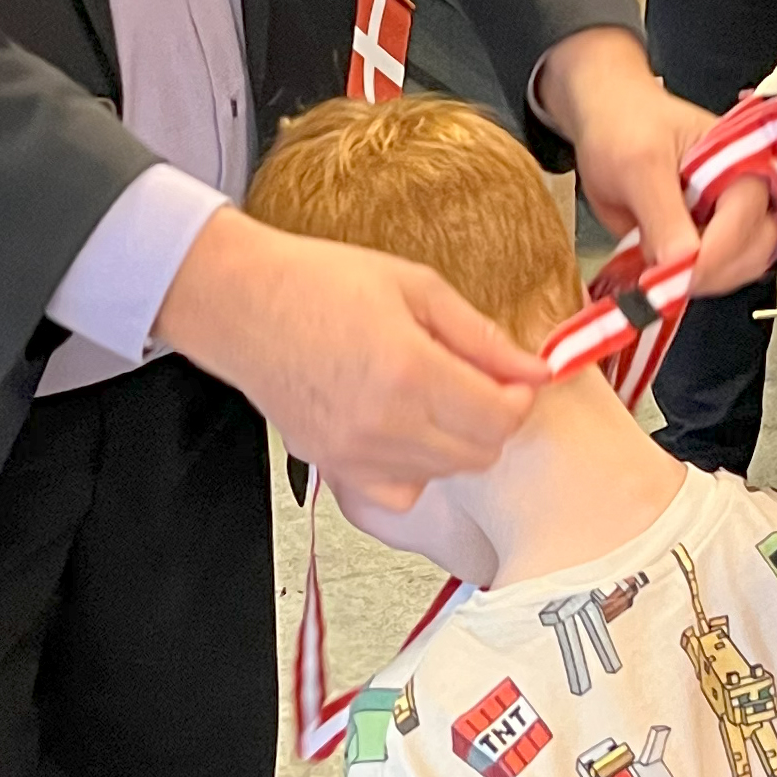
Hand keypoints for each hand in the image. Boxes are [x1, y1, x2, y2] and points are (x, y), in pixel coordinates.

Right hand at [154, 206, 543, 513]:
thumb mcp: (414, 286)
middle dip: (492, 419)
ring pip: (445, 475)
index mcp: (411, 371)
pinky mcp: (334, 467)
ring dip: (457, 442)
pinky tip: (405, 431)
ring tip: (434, 396)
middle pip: (480, 453)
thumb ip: (480, 334)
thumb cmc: (317, 283)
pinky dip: (415, 470)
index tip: (513, 377)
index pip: (501, 416)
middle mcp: (386, 423)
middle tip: (478, 382)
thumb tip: (534, 368)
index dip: (519, 397)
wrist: (242, 304)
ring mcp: (357, 453)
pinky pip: (400, 493)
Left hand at [541, 29, 776, 295]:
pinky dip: (691, 281)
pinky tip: (663, 271)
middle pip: (753, 253)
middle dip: (709, 275)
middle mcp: (748, 193)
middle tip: (661, 282)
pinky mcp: (715, 236)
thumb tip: (681, 264)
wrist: (608, 116)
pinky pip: (717, 272)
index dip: (710, 258)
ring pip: (740, 269)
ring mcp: (733, 217)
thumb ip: (662, 215)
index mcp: (743, 164)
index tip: (672, 280)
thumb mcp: (638, 166)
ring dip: (701, 282)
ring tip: (659, 271)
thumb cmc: (625, 125)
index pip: (743, 224)